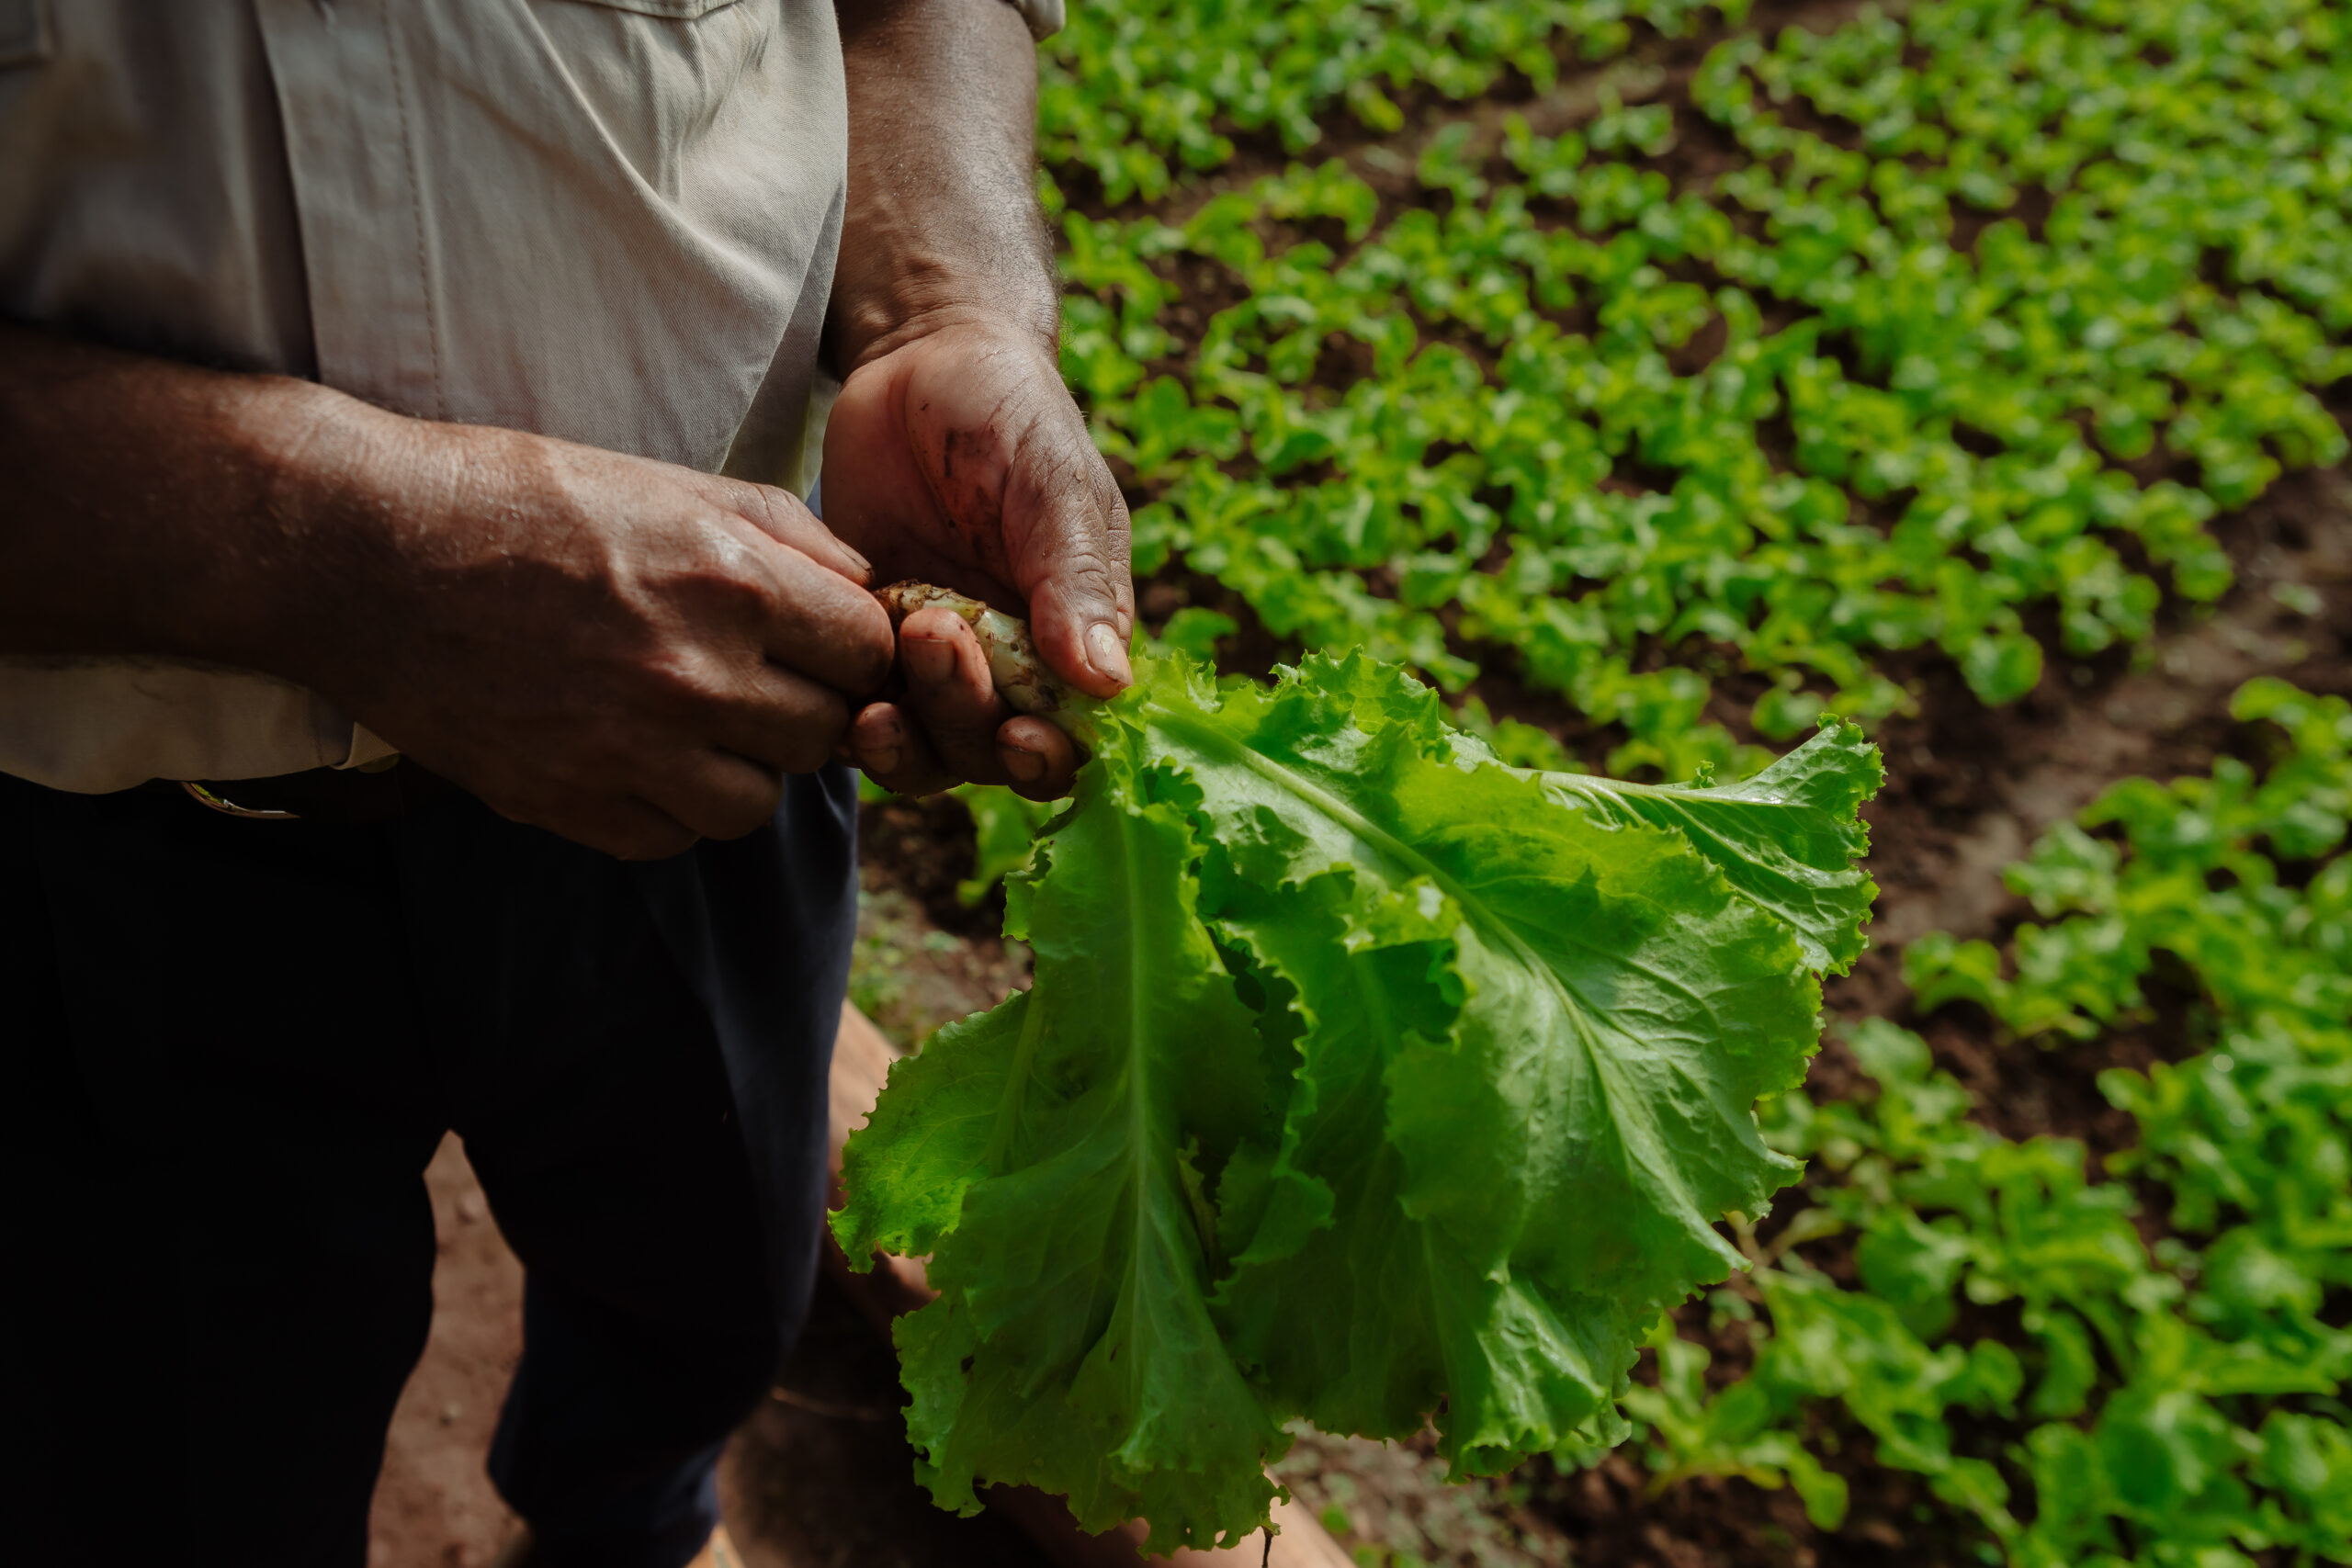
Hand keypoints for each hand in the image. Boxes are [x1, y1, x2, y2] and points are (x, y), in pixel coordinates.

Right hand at [288, 413, 892, 858]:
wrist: (363, 552)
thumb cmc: (517, 499)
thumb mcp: (665, 482)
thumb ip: (783, 533)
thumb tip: (866, 587)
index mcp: (730, 580)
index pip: (869, 652)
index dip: (855, 648)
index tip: (824, 642)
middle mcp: (692, 673)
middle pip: (825, 735)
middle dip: (804, 707)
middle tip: (754, 677)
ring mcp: (628, 748)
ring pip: (757, 802)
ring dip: (740, 766)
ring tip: (692, 718)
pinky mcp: (566, 800)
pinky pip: (673, 836)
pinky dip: (668, 806)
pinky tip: (632, 751)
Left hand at [818, 316, 1133, 799]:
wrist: (916, 359)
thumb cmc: (1008, 412)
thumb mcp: (1051, 483)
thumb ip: (1075, 580)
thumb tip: (1108, 685)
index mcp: (1076, 633)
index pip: (1075, 731)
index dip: (1049, 754)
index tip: (1019, 733)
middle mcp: (1011, 662)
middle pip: (993, 751)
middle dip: (964, 720)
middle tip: (931, 634)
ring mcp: (936, 658)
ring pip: (927, 747)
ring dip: (906, 742)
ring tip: (873, 701)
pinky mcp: (869, 641)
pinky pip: (860, 710)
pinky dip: (848, 717)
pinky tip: (830, 684)